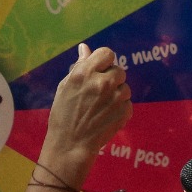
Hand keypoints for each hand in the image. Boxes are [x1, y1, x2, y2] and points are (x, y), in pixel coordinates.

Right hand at [41, 44, 131, 175]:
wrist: (71, 144)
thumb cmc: (63, 114)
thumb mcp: (65, 86)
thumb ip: (79, 66)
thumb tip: (85, 48)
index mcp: (85, 73)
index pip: (106, 53)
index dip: (103, 61)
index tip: (99, 70)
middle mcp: (103, 82)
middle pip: (119, 70)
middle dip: (111, 78)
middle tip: (99, 92)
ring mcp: (116, 97)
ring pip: (125, 87)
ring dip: (117, 94)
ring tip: (102, 106)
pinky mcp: (125, 111)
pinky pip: (127, 103)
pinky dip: (120, 108)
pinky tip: (107, 116)